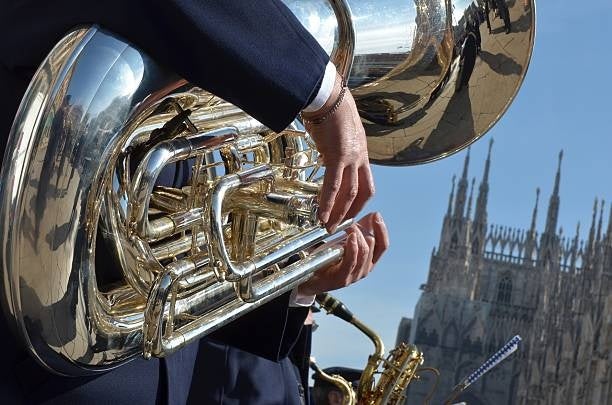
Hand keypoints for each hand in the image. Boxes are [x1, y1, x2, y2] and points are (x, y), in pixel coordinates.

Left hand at [297, 212, 388, 295]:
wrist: (310, 276)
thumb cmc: (328, 258)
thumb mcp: (346, 241)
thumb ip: (361, 230)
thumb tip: (374, 214)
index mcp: (368, 261)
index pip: (383, 245)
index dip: (381, 229)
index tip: (377, 214)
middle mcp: (365, 269)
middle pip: (373, 246)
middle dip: (365, 228)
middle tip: (354, 220)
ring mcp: (354, 275)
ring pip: (364, 251)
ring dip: (358, 234)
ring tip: (351, 226)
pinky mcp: (342, 278)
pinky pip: (351, 261)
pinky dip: (352, 247)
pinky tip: (351, 236)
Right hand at [302, 72, 374, 232]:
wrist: (329, 95)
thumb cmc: (330, 109)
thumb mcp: (338, 133)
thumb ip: (335, 147)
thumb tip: (326, 153)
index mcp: (361, 152)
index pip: (365, 184)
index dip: (358, 202)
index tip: (348, 212)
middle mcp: (359, 157)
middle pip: (361, 192)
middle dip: (349, 212)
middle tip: (338, 226)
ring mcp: (350, 157)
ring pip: (349, 192)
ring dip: (338, 211)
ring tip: (328, 225)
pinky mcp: (337, 155)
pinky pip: (333, 184)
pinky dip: (327, 201)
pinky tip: (322, 213)